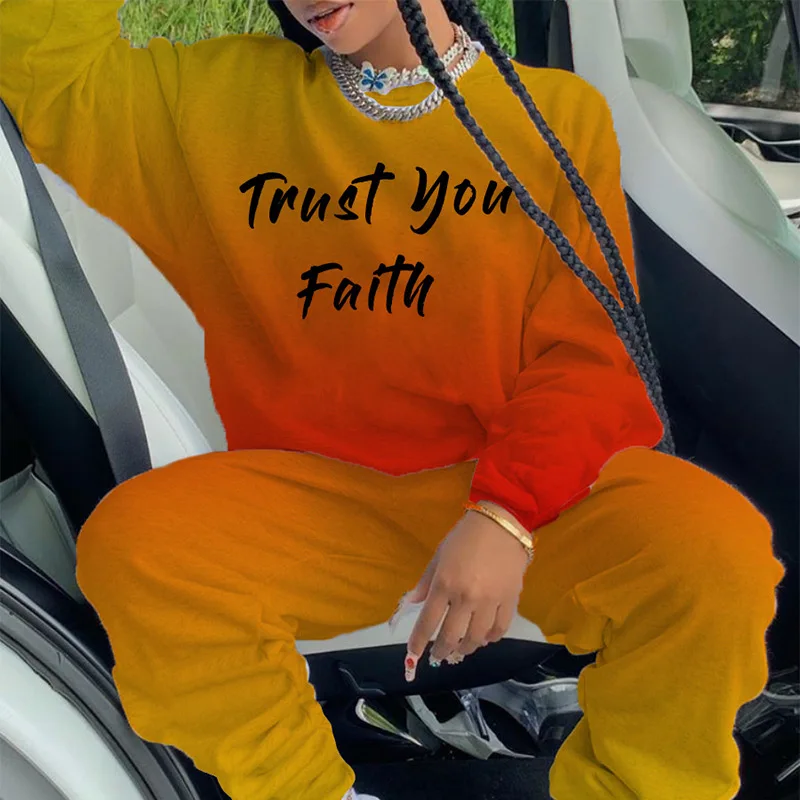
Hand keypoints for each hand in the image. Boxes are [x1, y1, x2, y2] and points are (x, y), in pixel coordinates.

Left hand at [404, 506, 529, 679]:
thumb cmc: (465, 536)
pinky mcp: (510, 599)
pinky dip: (490, 638)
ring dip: (466, 648)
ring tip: (461, 649)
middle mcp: (466, 596)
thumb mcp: (439, 555)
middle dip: (442, 651)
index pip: (427, 622)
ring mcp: (490, 600)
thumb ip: (425, 582)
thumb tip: (413, 602)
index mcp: (444, 584)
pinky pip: (500, 629)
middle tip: (439, 656)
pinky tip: (484, 638)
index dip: (418, 642)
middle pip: (452, 636)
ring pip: (477, 638)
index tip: (414, 656)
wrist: (501, 523)